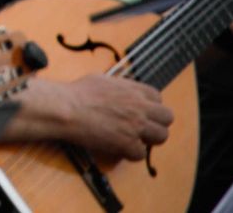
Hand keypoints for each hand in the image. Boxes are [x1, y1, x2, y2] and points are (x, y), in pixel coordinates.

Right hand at [55, 74, 172, 159]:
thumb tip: (124, 91)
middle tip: (143, 127)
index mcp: (133, 90)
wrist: (66, 108)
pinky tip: (118, 147)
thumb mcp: (102, 80)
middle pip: (167, 117)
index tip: (141, 111)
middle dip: (156, 123)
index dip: (150, 106)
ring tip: (133, 139)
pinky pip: (141, 153)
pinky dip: (131, 153)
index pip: (158, 97)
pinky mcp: (128, 143)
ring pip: (161, 136)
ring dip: (148, 139)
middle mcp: (139, 107)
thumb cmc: (77, 94)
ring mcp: (136, 126)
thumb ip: (120, 87)